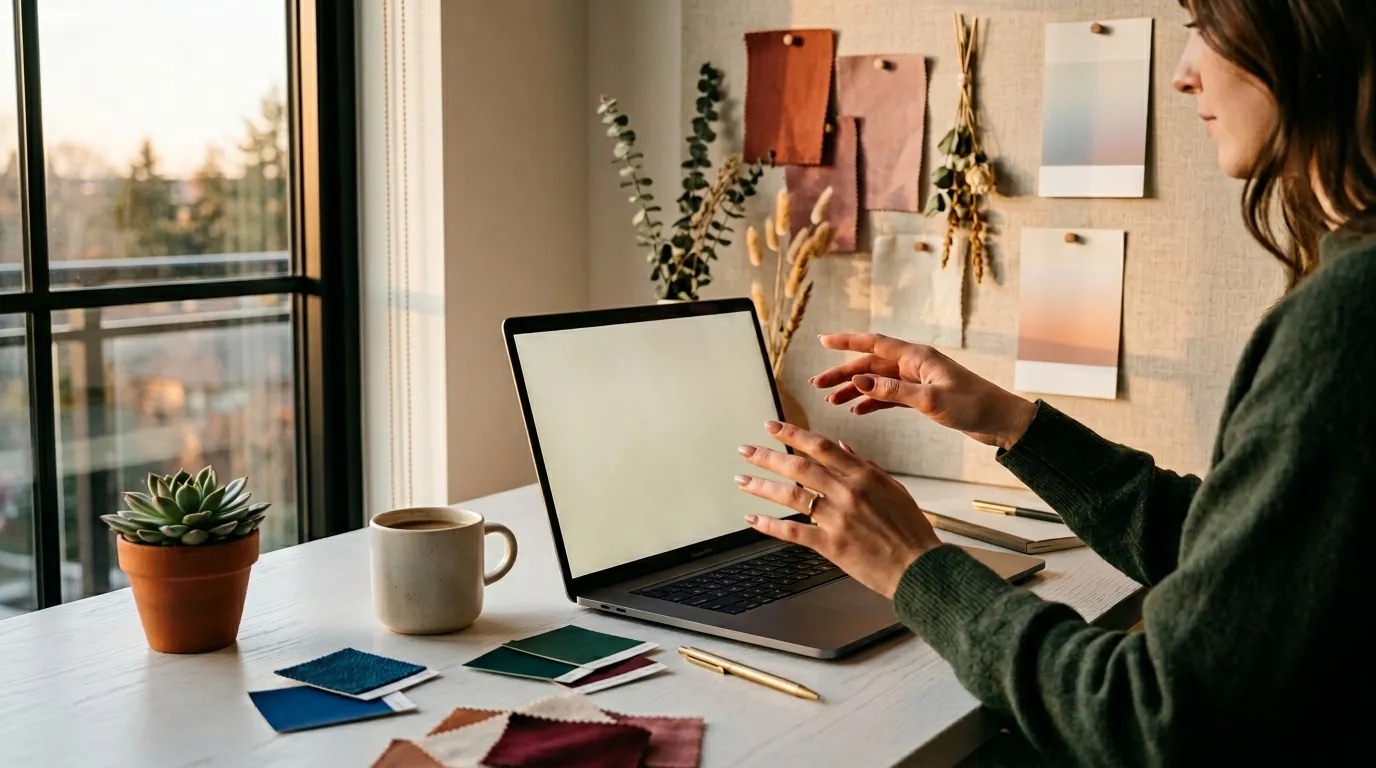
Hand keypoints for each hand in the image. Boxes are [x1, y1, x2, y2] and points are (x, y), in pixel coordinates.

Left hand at [734, 420, 941, 598]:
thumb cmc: (910, 529)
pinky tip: (753, 519)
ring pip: (791, 496)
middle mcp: (847, 492)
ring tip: (742, 480)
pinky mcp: (831, 545)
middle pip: (798, 467)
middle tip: (745, 451)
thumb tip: (842, 446)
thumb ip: (866, 466)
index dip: (792, 434)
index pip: (820, 446)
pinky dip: (769, 524)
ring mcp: (838, 518)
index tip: (771, 426)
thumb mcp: (894, 489)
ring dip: (762, 486)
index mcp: (863, 475)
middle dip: (767, 456)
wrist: (920, 567)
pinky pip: (793, 531)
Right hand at [810, 333, 1036, 450]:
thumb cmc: (973, 406)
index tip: (822, 341)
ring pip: (878, 381)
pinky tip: (857, 410)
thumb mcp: (930, 400)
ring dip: (855, 390)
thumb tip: (860, 382)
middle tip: (818, 385)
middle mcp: (915, 364)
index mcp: (917, 356)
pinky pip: (890, 396)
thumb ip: (893, 391)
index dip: (847, 342)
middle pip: (871, 364)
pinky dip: (873, 402)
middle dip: (843, 373)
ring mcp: (918, 380)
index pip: (874, 343)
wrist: (1001, 421)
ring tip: (831, 401)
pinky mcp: (923, 397)